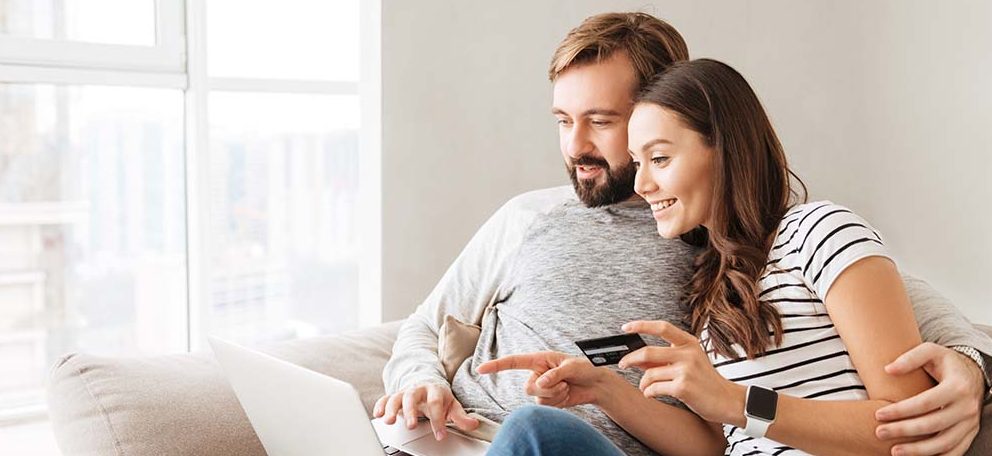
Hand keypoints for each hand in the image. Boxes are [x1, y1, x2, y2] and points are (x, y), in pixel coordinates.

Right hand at [372, 383, 478, 440]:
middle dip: (411, 411)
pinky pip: (385, 398)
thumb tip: (473, 425)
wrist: (428, 384)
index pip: (436, 404)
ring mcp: (406, 391)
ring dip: (392, 409)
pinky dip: (380, 405)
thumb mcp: (452, 405)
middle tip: (411, 426)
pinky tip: (378, 415)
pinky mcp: (395, 395)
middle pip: (412, 397)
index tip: (440, 435)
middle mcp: (418, 389)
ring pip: (397, 397)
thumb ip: (461, 417)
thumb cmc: (440, 397)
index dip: (438, 420)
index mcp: (435, 390)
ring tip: (389, 421)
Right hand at [477, 351, 612, 406]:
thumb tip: (542, 382)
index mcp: (539, 359)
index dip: (496, 365)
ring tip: (566, 387)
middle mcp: (537, 374)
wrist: (595, 384)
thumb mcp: (571, 366)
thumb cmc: (584, 368)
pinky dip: (558, 402)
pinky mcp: (548, 400)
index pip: (513, 362)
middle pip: (527, 388)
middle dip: (546, 389)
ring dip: (555, 395)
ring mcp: (542, 388)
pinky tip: (566, 394)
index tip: (481, 368)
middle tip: (562, 383)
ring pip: (537, 398)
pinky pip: (546, 406)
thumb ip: (555, 374)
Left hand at [619, 320, 742, 423]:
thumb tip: (636, 358)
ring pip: (649, 374)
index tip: (626, 327)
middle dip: (629, 359)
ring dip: (642, 383)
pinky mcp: (683, 387)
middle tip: (622, 364)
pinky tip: (651, 394)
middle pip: (648, 352)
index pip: (662, 327)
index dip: (641, 325)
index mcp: (689, 343)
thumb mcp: (688, 363)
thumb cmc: (705, 382)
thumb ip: (664, 359)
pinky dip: (648, 392)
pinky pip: (654, 388)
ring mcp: (686, 370)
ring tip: (645, 388)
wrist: (727, 400)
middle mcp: (688, 353)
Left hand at [875, 342, 983, 455]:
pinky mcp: (970, 432)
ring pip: (945, 443)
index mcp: (957, 386)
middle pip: (933, 425)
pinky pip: (956, 450)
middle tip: (879, 432)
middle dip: (904, 430)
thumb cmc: (945, 362)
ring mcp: (970, 422)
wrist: (972, 373)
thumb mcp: (931, 351)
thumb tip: (888, 369)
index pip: (925, 403)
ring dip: (918, 450)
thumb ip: (910, 357)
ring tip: (894, 451)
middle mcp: (967, 407)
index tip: (878, 414)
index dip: (901, 410)